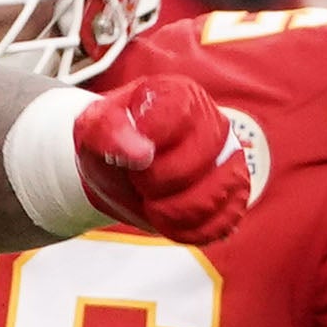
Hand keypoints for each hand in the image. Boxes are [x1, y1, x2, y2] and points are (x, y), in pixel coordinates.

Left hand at [74, 74, 263, 245]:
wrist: (121, 170)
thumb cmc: (112, 142)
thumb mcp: (93, 128)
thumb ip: (110, 132)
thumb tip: (142, 154)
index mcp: (181, 96)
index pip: (176, 121)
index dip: (145, 148)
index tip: (129, 155)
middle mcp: (214, 122)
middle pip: (197, 163)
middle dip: (157, 182)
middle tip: (139, 181)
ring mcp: (229, 159)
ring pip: (214, 197)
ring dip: (173, 212)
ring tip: (154, 202)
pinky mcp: (232, 193)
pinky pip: (223, 222)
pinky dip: (189, 230)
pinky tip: (170, 219)